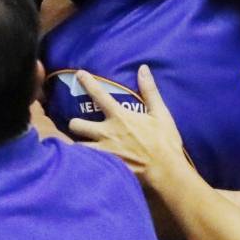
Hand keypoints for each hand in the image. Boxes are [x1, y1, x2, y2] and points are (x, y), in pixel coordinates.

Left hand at [64, 65, 191, 186]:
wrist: (165, 171)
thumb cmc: (164, 142)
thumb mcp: (161, 114)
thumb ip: (150, 91)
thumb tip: (143, 68)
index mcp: (120, 117)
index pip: (99, 94)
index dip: (87, 82)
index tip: (79, 74)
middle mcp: (106, 133)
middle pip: (75, 125)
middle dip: (74, 123)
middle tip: (78, 125)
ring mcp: (103, 151)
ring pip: (76, 146)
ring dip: (76, 144)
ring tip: (75, 145)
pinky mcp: (105, 167)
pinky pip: (86, 163)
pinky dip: (83, 161)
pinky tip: (82, 162)